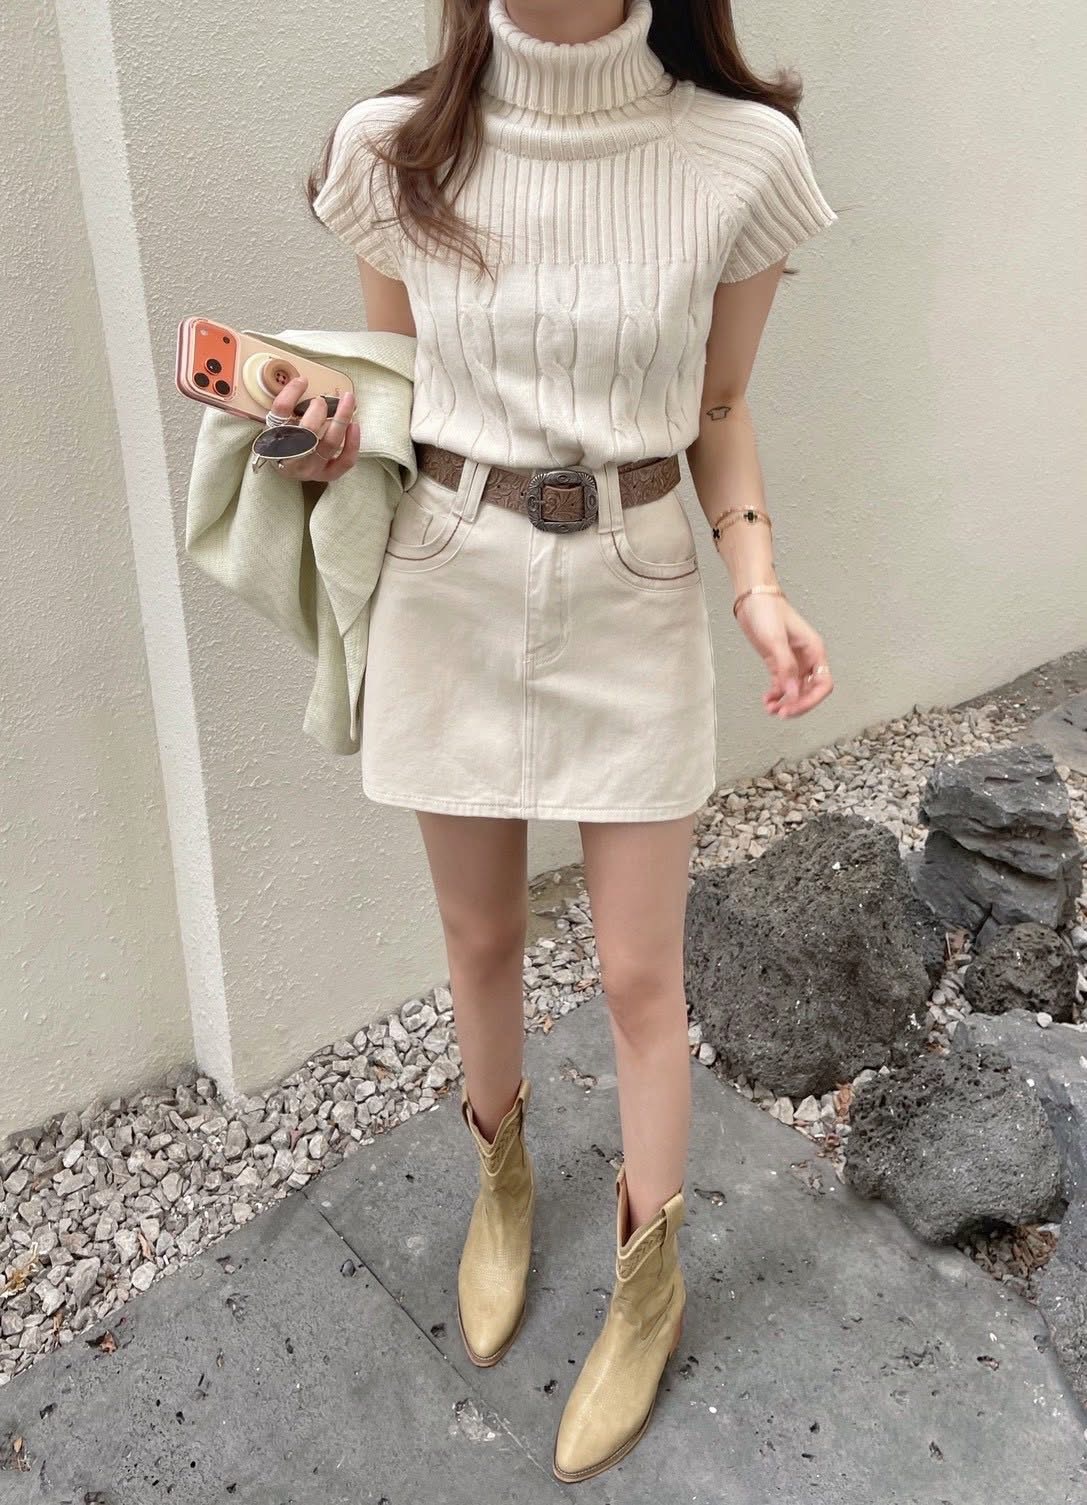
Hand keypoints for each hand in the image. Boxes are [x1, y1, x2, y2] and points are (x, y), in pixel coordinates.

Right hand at [263, 375, 359, 481]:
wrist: (286, 468)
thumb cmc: (282, 442)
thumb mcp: (277, 422)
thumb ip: (287, 403)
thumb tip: (302, 381)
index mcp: (272, 441)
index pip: (281, 413)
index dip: (291, 393)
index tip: (303, 381)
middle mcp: (291, 459)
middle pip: (307, 431)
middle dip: (319, 409)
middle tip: (323, 397)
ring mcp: (311, 469)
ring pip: (330, 443)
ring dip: (342, 418)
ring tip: (347, 400)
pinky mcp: (327, 474)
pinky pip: (345, 461)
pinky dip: (352, 443)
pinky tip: (355, 425)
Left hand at [734, 593, 833, 717]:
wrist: (752, 599)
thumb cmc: (768, 611)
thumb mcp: (776, 640)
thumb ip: (785, 667)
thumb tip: (792, 693)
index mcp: (814, 651)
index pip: (823, 684)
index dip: (811, 700)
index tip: (793, 708)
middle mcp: (807, 659)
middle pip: (810, 691)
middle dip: (797, 705)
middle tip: (781, 713)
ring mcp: (793, 662)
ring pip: (795, 691)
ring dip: (785, 703)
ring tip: (770, 709)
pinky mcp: (778, 663)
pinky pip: (783, 685)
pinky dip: (776, 695)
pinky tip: (767, 700)